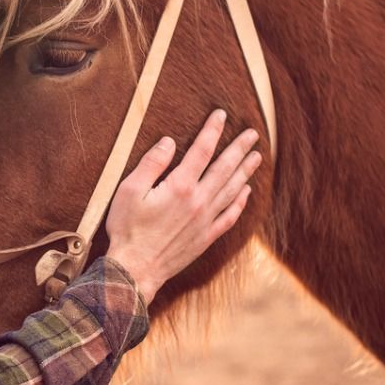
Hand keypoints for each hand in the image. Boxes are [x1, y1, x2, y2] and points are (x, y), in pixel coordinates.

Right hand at [105, 109, 260, 304]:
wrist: (135, 269)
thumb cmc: (127, 229)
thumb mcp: (129, 190)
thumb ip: (152, 164)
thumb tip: (169, 141)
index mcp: (179, 186)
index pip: (201, 151)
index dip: (212, 131)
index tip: (221, 115)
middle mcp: (198, 201)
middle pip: (224, 168)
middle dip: (239, 148)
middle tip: (253, 133)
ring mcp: (205, 221)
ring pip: (231, 190)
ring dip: (245, 171)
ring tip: (257, 156)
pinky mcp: (205, 238)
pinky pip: (229, 217)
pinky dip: (240, 203)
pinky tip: (246, 192)